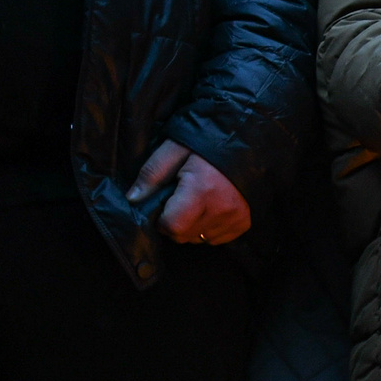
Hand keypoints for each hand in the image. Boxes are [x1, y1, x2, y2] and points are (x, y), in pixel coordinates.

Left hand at [130, 139, 252, 245]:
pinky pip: (215, 239)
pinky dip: (208, 228)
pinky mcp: (243, 223)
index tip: (165, 202)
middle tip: (180, 199)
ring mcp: (235, 219)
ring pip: (198, 239)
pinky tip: (211, 207)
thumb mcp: (174, 148)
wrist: (248, 141)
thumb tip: (132, 198)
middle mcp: (221, 210)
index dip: (162, 219)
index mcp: (201, 191)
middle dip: (175, 223)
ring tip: (197, 201)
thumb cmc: (207, 141)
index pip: (172, 227)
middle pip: (183, 237)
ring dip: (191, 226)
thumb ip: (152, 173)